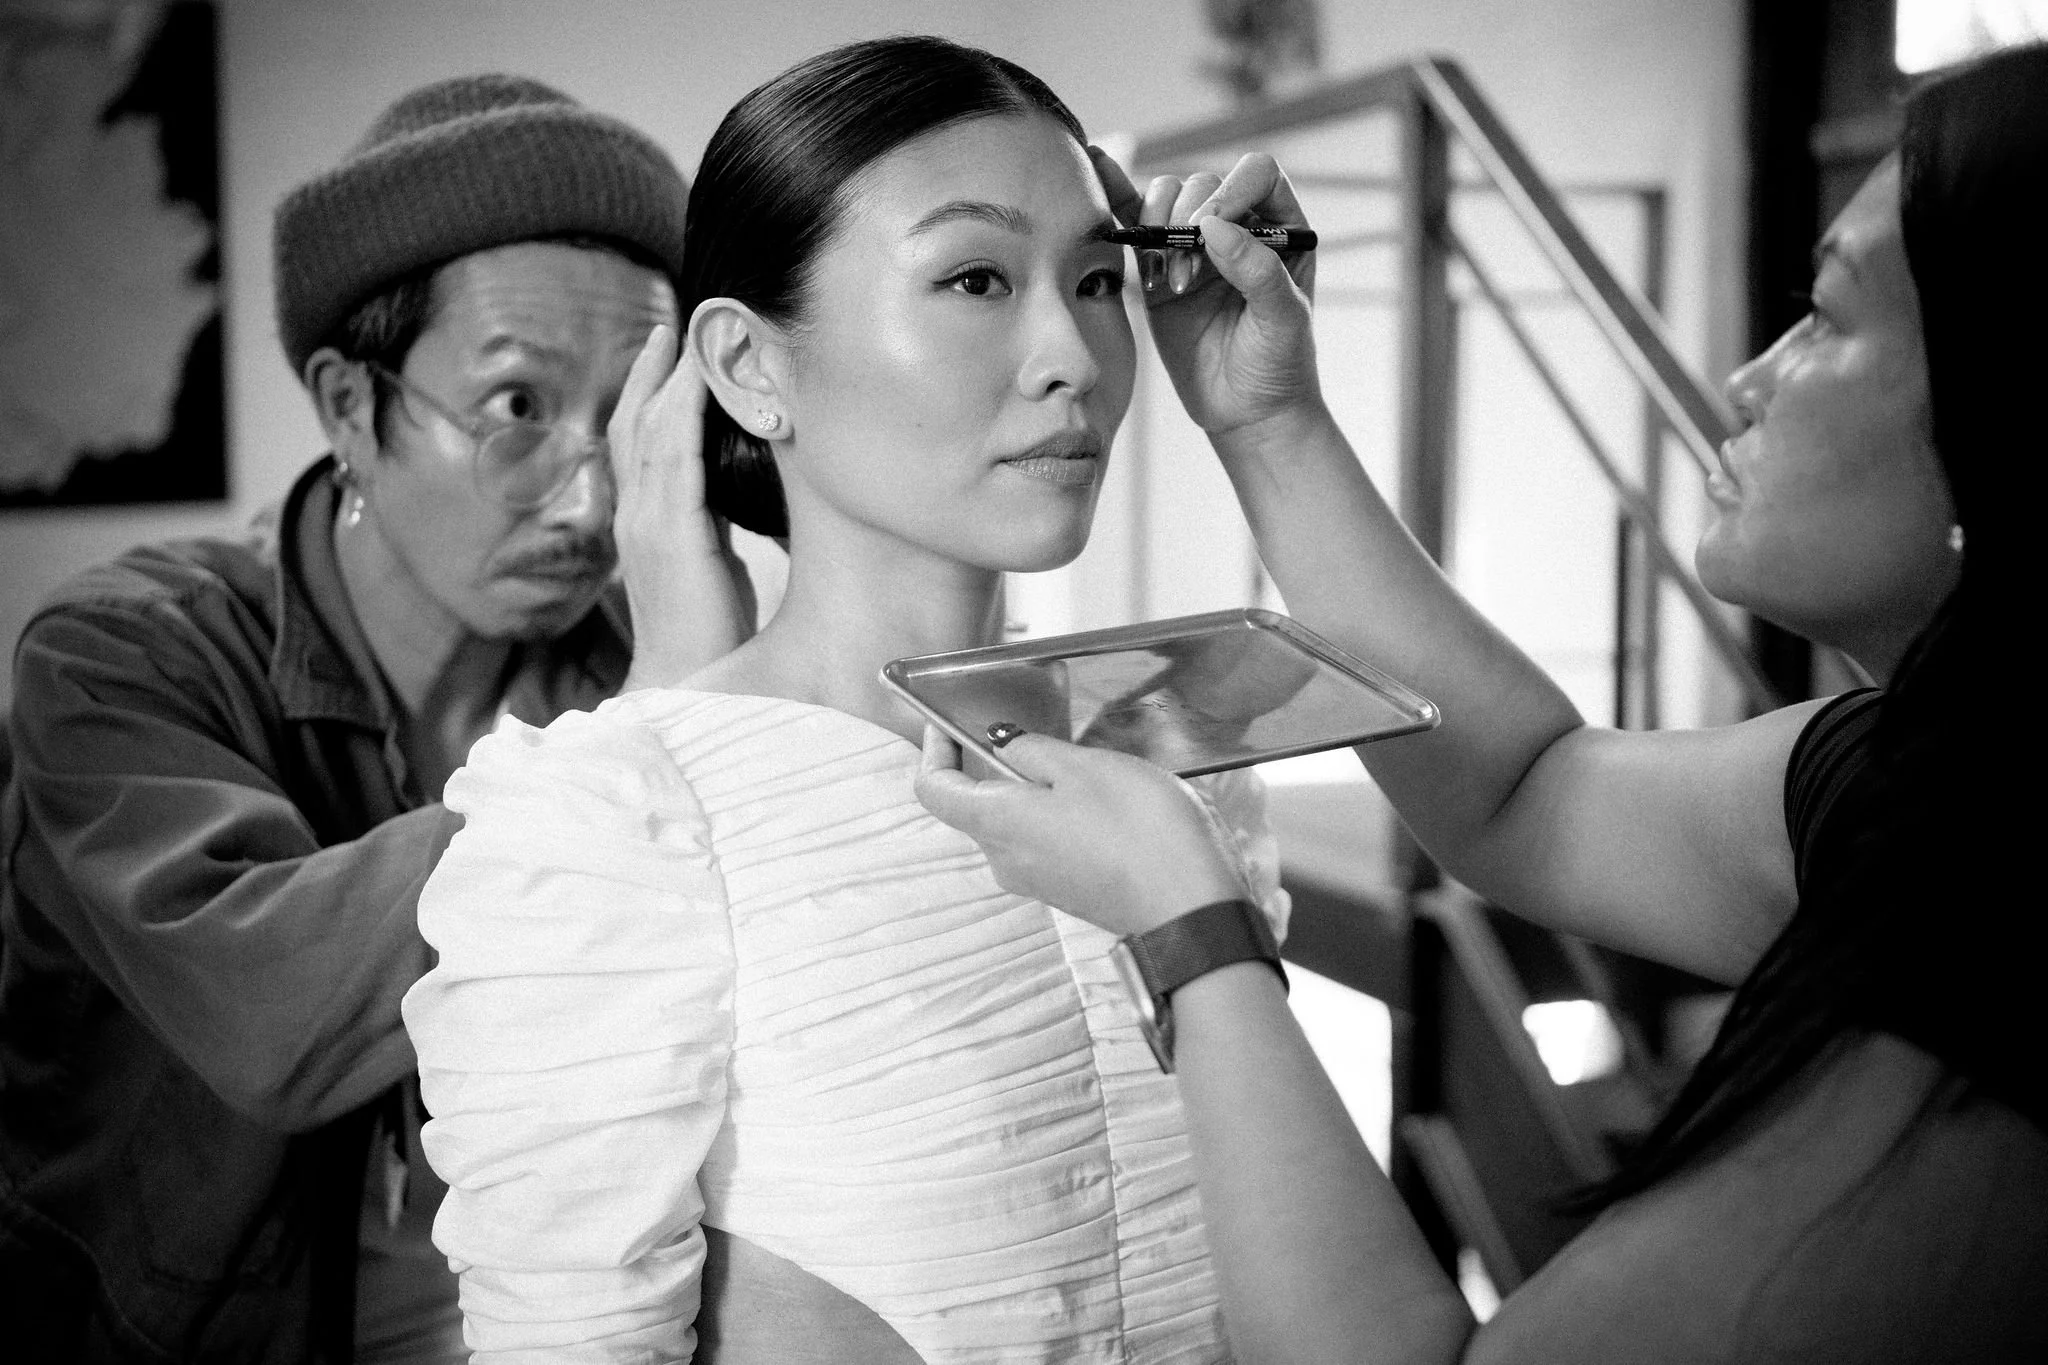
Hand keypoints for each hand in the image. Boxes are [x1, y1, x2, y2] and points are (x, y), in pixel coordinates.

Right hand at [609, 324, 756, 690]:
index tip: (666, 357)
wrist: (684, 685)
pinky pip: (677, 457)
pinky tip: (699, 381)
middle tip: (666, 327)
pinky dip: (685, 412)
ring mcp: (650, 524)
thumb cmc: (705, 636)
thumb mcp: (711, 564)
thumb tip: (735, 490)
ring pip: (652, 432)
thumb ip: (712, 524)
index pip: (638, 446)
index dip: (647, 398)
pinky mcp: (675, 535)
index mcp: (644, 524)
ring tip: (684, 338)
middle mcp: (637, 516)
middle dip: (648, 374)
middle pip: (633, 426)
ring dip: (669, 380)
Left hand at [914, 726, 1245, 937]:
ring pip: (1016, 824)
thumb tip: (1003, 745)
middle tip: (1032, 732)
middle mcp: (1005, 859)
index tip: (941, 726)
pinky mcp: (1068, 891)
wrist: (1190, 908)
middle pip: (977, 806)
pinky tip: (1104, 803)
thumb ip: (1032, 751)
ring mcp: (1037, 880)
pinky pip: (1046, 844)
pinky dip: (1060, 816)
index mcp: (997, 823)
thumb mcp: (1083, 767)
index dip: (932, 753)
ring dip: (1037, 791)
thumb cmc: (1138, 831)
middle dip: (995, 766)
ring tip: (1085, 765)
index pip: (934, 791)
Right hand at [1090, 146, 1322, 437]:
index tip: (1211, 226)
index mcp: (1281, 228)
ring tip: (1168, 281)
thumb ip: (1258, 270)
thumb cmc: (1279, 366)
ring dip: (1158, 228)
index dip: (1232, 188)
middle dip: (1188, 219)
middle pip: (1204, 184)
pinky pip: (1136, 227)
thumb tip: (1214, 226)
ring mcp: (1196, 248)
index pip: (1258, 175)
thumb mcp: (1283, 320)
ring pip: (1167, 199)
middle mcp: (1238, 228)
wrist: (1246, 413)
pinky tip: (1107, 193)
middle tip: (1187, 273)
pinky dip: (1120, 209)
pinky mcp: (1159, 271)